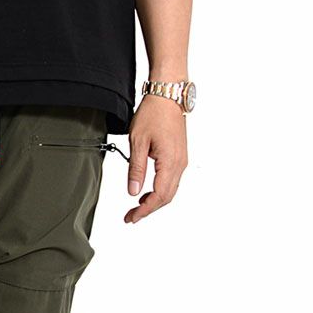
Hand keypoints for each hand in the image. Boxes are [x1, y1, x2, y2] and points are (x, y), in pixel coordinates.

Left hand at [125, 95, 187, 223]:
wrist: (168, 95)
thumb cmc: (153, 113)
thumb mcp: (138, 142)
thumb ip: (136, 169)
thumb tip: (133, 191)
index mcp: (170, 162)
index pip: (159, 196)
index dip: (145, 210)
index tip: (132, 217)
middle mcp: (180, 164)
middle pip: (166, 197)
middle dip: (148, 210)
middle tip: (131, 217)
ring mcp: (181, 160)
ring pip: (170, 190)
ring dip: (154, 201)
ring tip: (136, 207)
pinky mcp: (179, 156)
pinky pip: (171, 180)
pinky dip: (159, 190)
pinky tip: (146, 192)